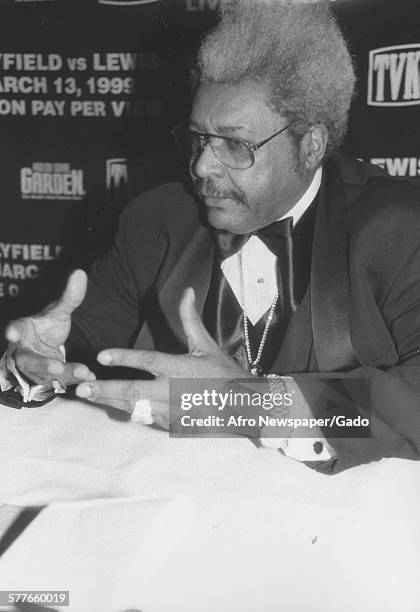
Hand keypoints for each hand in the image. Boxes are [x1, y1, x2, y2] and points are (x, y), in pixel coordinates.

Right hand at [5, 269, 95, 385]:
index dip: (13, 330)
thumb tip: (80, 273)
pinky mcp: (47, 381)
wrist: (43, 351)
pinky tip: (90, 377)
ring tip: (83, 371)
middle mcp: (24, 352)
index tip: (12, 332)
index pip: (16, 328)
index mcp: (23, 331)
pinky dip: (75, 380)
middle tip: (56, 366)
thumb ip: (69, 296)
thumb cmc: (46, 328)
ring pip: (47, 375)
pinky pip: (60, 382)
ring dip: (65, 374)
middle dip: (43, 364)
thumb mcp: (58, 311)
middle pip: (29, 360)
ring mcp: (35, 369)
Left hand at [75, 287, 247, 425]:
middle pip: (134, 391)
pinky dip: (128, 412)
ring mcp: (171, 410)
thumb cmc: (223, 373)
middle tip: (82, 389)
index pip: (148, 361)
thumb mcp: (206, 344)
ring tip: (88, 397)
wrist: (242, 406)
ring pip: (135, 407)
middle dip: (106, 389)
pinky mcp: (171, 423)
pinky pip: (145, 418)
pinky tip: (112, 406)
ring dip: (111, 402)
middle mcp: (173, 390)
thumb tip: (187, 291)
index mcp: (181, 368)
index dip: (124, 357)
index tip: (101, 355)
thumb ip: (190, 319)